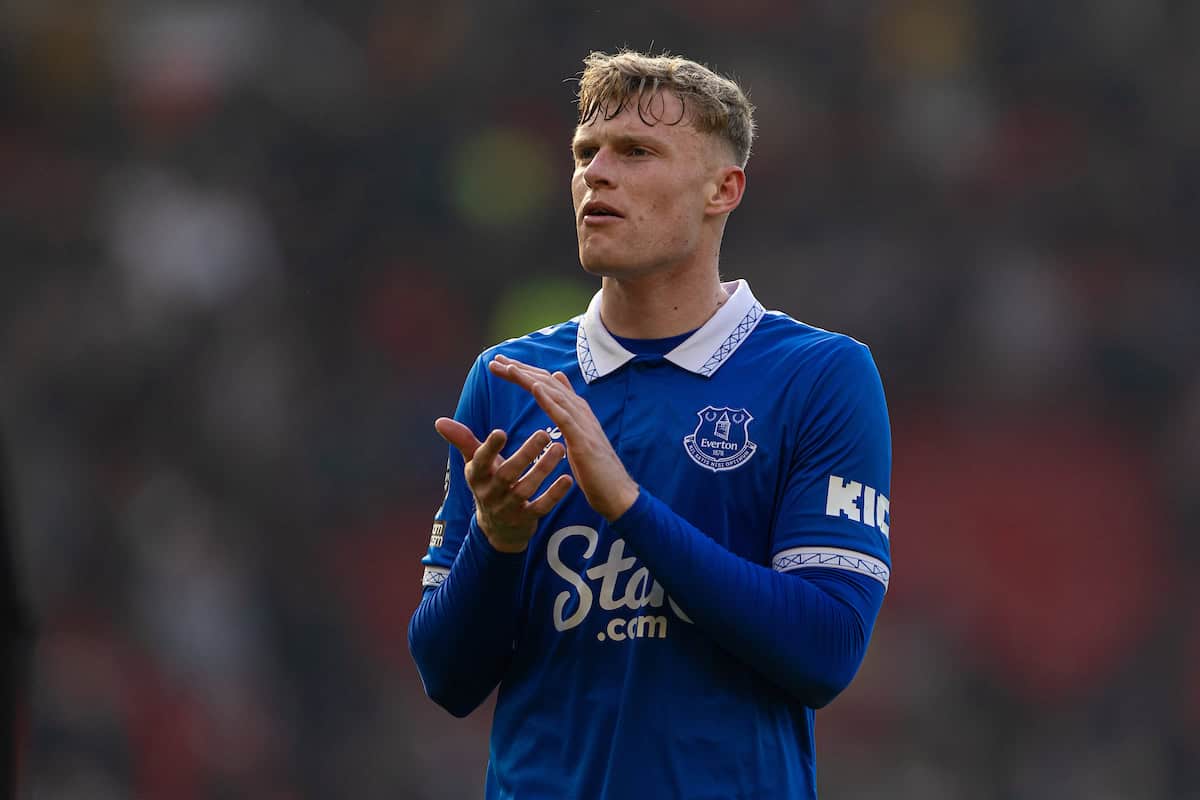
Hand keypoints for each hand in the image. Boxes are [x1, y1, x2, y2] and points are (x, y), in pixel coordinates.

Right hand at [435, 417, 572, 552]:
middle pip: (507, 474)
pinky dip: (554, 494)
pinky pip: (540, 507)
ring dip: (543, 469)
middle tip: (544, 433)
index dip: (489, 448)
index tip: (500, 432)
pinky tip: (567, 479)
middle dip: (525, 454)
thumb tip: (439, 421)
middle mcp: (490, 493)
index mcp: (477, 476)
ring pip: (525, 489)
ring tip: (559, 449)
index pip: (480, 461)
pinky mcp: (525, 520)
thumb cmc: (489, 484)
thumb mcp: (475, 465)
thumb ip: (463, 441)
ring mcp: (508, 508)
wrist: (497, 530)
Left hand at [488, 354, 639, 521]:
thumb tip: (558, 382)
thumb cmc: (596, 469)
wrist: (617, 493)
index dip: (524, 372)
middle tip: (496, 360)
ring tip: (509, 367)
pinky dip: (549, 399)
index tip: (502, 364)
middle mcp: (580, 411)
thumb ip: (568, 411)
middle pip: (547, 383)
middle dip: (521, 370)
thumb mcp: (579, 436)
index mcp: (576, 411)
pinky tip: (534, 387)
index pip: (547, 384)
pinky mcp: (583, 439)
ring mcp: (583, 424)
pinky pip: (563, 416)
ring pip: (553, 394)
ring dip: (530, 379)